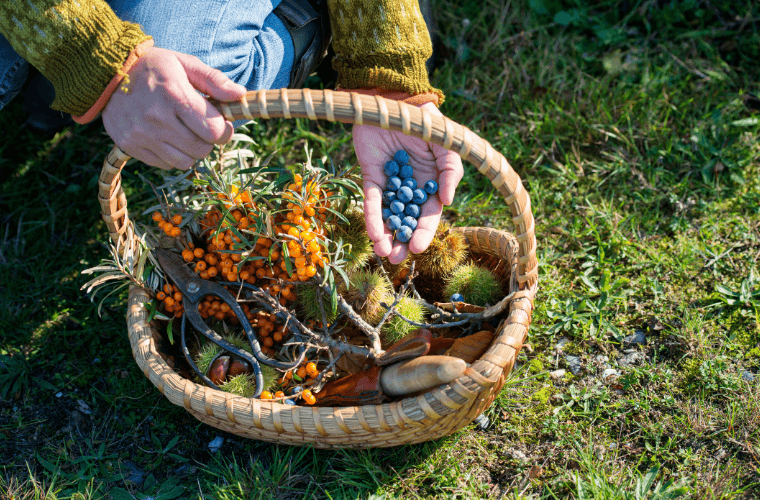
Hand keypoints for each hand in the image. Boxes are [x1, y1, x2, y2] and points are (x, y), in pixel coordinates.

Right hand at [102, 47, 245, 169]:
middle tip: (201, 127)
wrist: (106, 73)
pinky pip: (165, 165)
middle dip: (208, 140)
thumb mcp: (184, 63)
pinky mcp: (129, 146)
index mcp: (174, 95)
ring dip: (191, 151)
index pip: (214, 131)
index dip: (224, 130)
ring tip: (184, 132)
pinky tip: (166, 137)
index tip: (220, 123)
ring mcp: (141, 135)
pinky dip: (172, 156)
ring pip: (185, 162)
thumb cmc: (153, 67)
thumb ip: (214, 80)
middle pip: (202, 149)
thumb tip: (240, 94)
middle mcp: (156, 118)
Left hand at [353, 102, 463, 263]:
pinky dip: (372, 218)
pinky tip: (372, 234)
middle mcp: (410, 189)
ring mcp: (390, 184)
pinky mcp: (371, 176)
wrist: (394, 98)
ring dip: (385, 236)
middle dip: (402, 241)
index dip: (423, 233)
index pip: (428, 215)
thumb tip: (447, 201)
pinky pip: (372, 201)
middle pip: (406, 221)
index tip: (417, 249)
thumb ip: (451, 171)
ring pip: (388, 216)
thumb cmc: (424, 121)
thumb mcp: (446, 145)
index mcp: (431, 184)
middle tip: (396, 260)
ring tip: (383, 253)